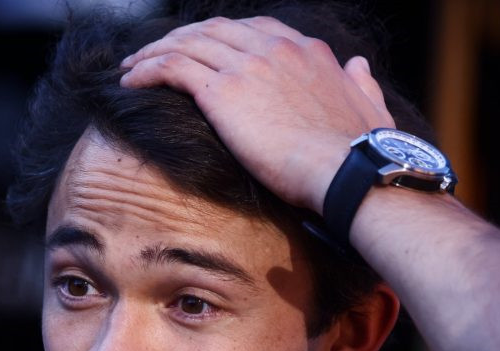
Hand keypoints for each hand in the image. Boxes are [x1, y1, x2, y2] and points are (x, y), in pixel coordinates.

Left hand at [120, 16, 393, 213]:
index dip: (218, 36)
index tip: (199, 49)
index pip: (252, 29)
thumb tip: (359, 66)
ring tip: (131, 67)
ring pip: (186, 44)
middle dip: (178, 38)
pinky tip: (131, 82)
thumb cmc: (359, 154)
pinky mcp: (223, 91)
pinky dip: (147, 70)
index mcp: (307, 51)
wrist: (347, 172)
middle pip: (211, 30)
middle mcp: (274, 49)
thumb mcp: (368, 107)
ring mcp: (247, 66)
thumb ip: (361, 83)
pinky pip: (172, 67)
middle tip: (153, 54)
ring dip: (153, 52)